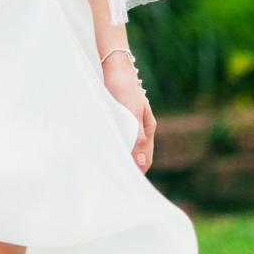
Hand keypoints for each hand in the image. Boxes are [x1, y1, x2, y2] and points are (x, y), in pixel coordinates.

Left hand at [101, 51, 155, 173]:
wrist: (115, 68)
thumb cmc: (125, 89)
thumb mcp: (133, 113)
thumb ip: (138, 137)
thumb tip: (141, 162)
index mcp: (149, 128)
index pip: (146, 158)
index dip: (138, 172)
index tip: (127, 185)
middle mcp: (142, 128)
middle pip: (138, 155)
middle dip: (129, 168)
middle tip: (114, 183)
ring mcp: (131, 124)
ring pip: (127, 147)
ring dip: (120, 157)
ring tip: (108, 171)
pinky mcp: (120, 119)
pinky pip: (119, 138)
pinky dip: (114, 146)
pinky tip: (104, 152)